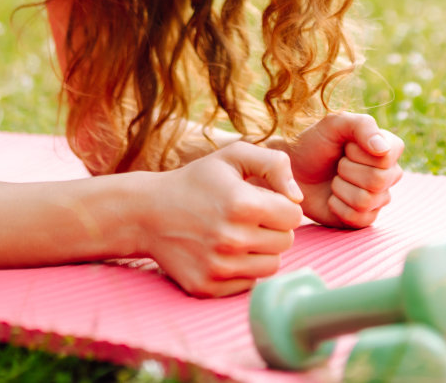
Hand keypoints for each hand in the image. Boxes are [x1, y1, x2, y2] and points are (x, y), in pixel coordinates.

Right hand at [141, 141, 303, 296]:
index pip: (293, 216)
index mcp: (242, 204)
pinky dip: (243, 269)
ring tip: (239, 234)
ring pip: (271, 266)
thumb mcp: (233, 156)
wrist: (147, 213)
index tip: (263, 201)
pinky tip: (223, 252)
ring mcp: (219, 267)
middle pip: (285, 242)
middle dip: (273, 228)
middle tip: (249, 218)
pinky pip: (249, 283)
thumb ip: (275, 164)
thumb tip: (298, 198)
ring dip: (262, 251)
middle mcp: (232, 239)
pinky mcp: (208, 287)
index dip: (282, 206)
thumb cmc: (197, 181)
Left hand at [281, 112, 403, 228]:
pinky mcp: (365, 218)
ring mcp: (379, 198)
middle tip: (337, 164)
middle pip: (378, 180)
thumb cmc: (314, 143)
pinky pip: (359, 219)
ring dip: (340, 188)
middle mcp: (389, 174)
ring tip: (333, 180)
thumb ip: (362, 126)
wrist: (294, 170)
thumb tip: (383, 148)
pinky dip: (338, 207)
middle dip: (346, 170)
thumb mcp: (334, 124)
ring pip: (366, 200)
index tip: (345, 146)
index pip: (387, 156)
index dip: (358, 153)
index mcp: (388, 147)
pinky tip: (332, 198)